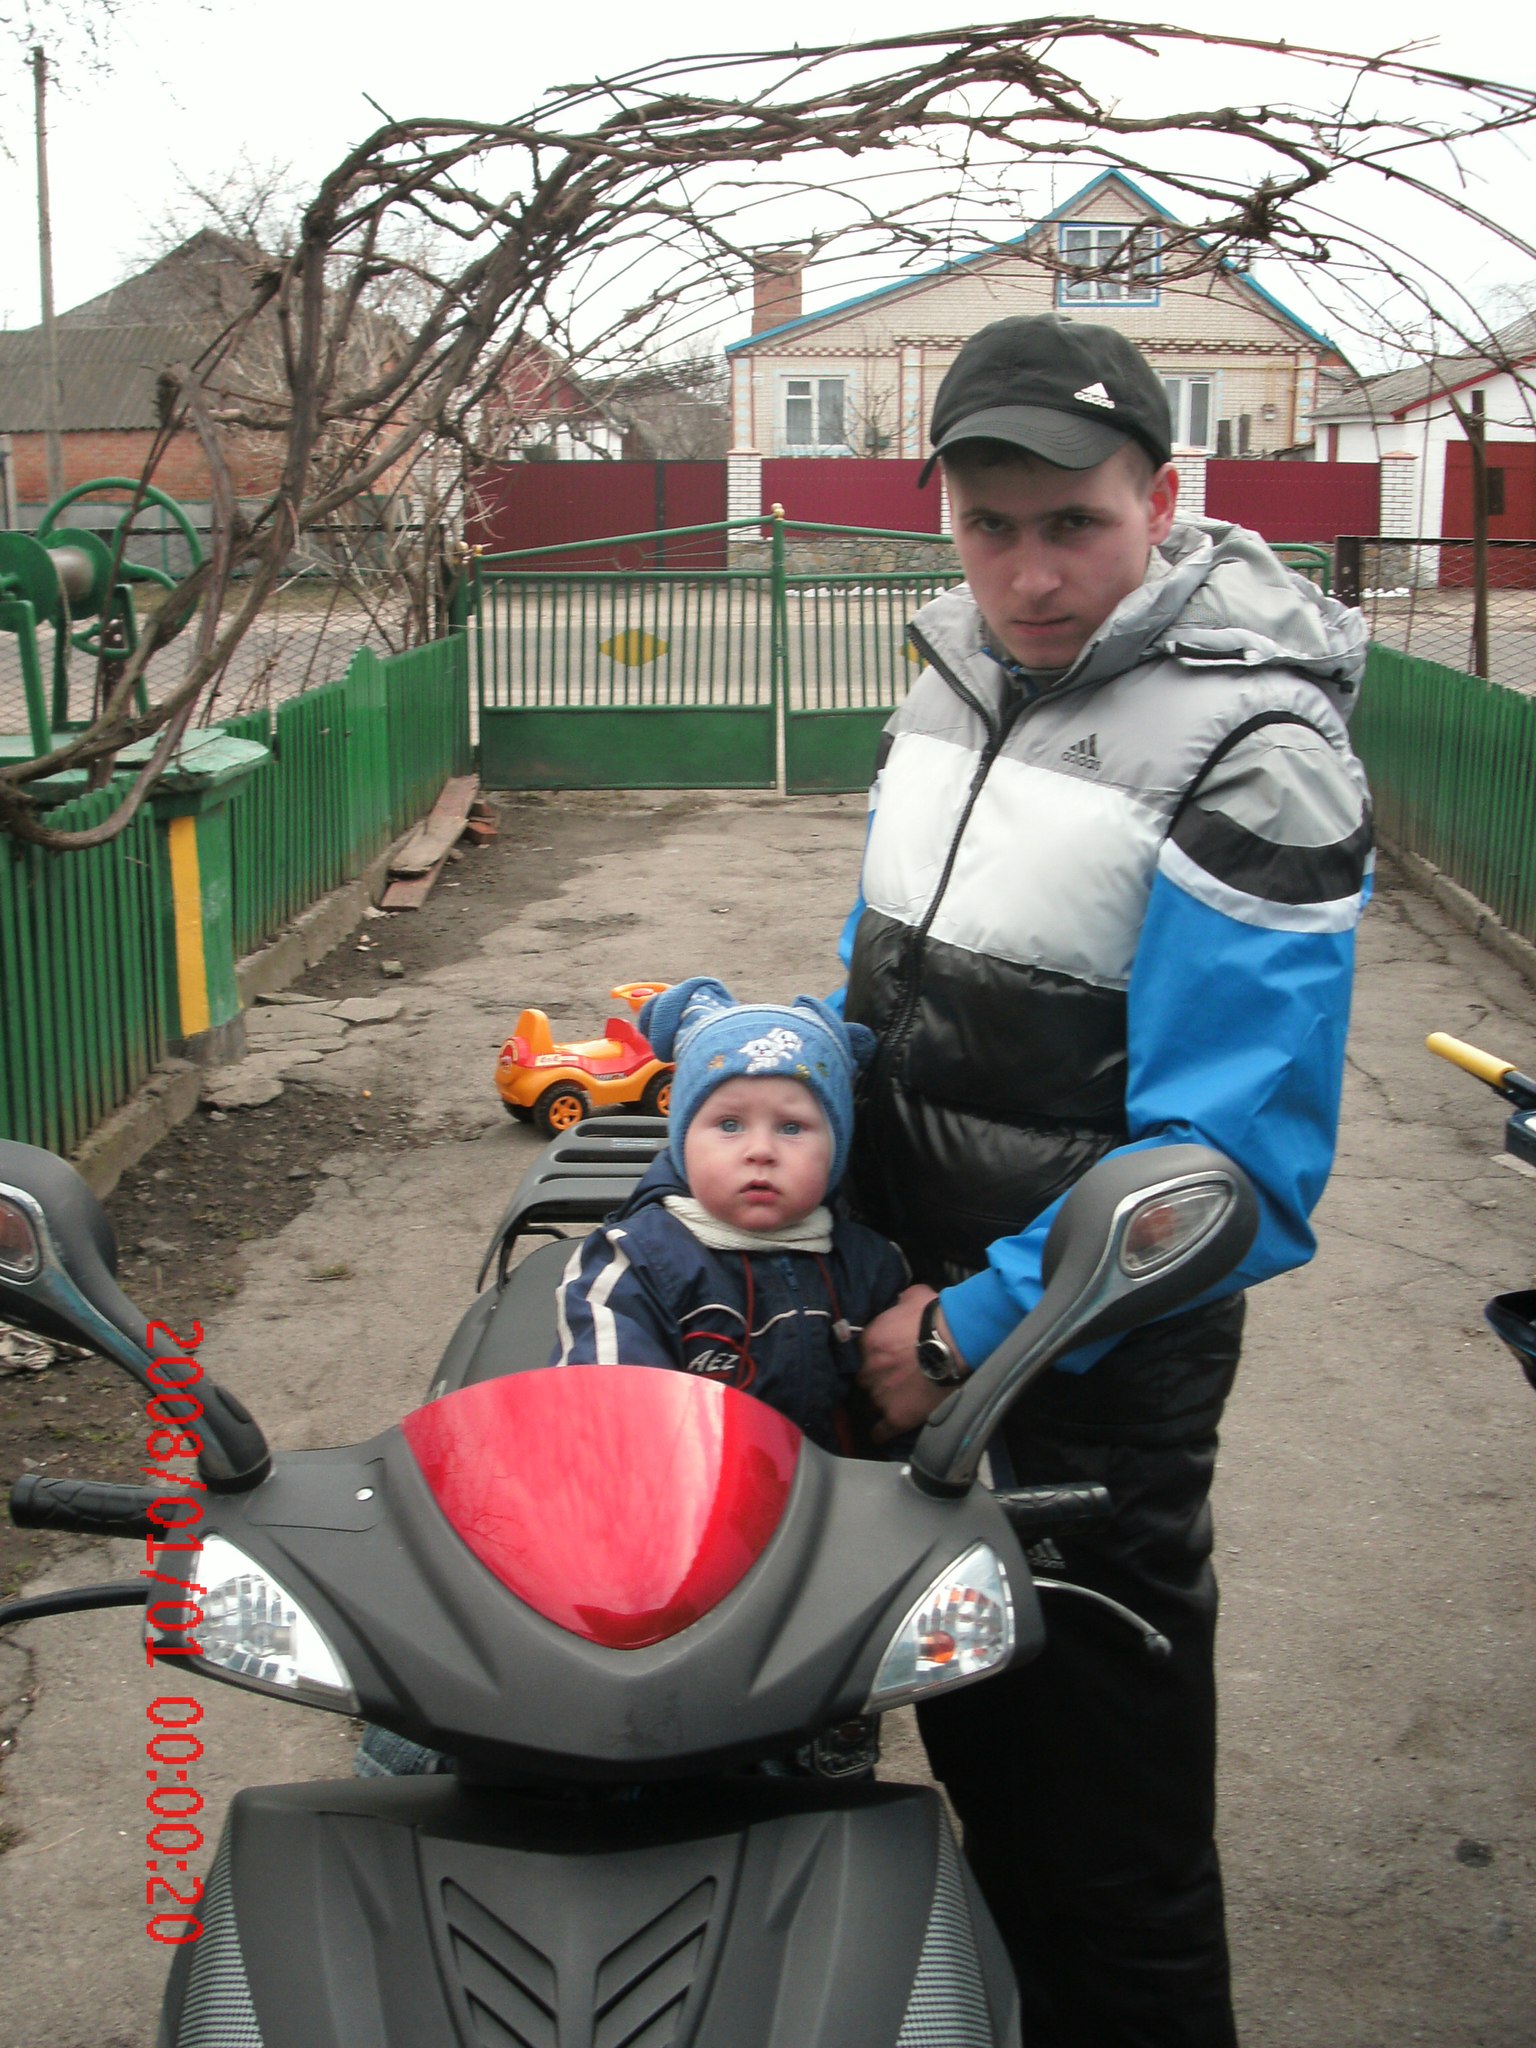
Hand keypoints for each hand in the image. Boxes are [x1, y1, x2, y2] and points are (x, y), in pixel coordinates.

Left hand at [858, 1285, 958, 1439]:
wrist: (956, 1342)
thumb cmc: (936, 1316)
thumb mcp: (912, 1297)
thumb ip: (899, 1303)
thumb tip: (898, 1302)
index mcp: (869, 1341)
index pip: (861, 1354)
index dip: (872, 1358)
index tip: (881, 1359)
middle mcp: (869, 1370)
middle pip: (862, 1381)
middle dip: (873, 1381)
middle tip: (888, 1381)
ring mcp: (881, 1395)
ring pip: (869, 1405)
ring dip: (877, 1404)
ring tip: (890, 1405)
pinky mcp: (897, 1417)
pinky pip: (881, 1431)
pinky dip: (881, 1433)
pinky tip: (882, 1433)